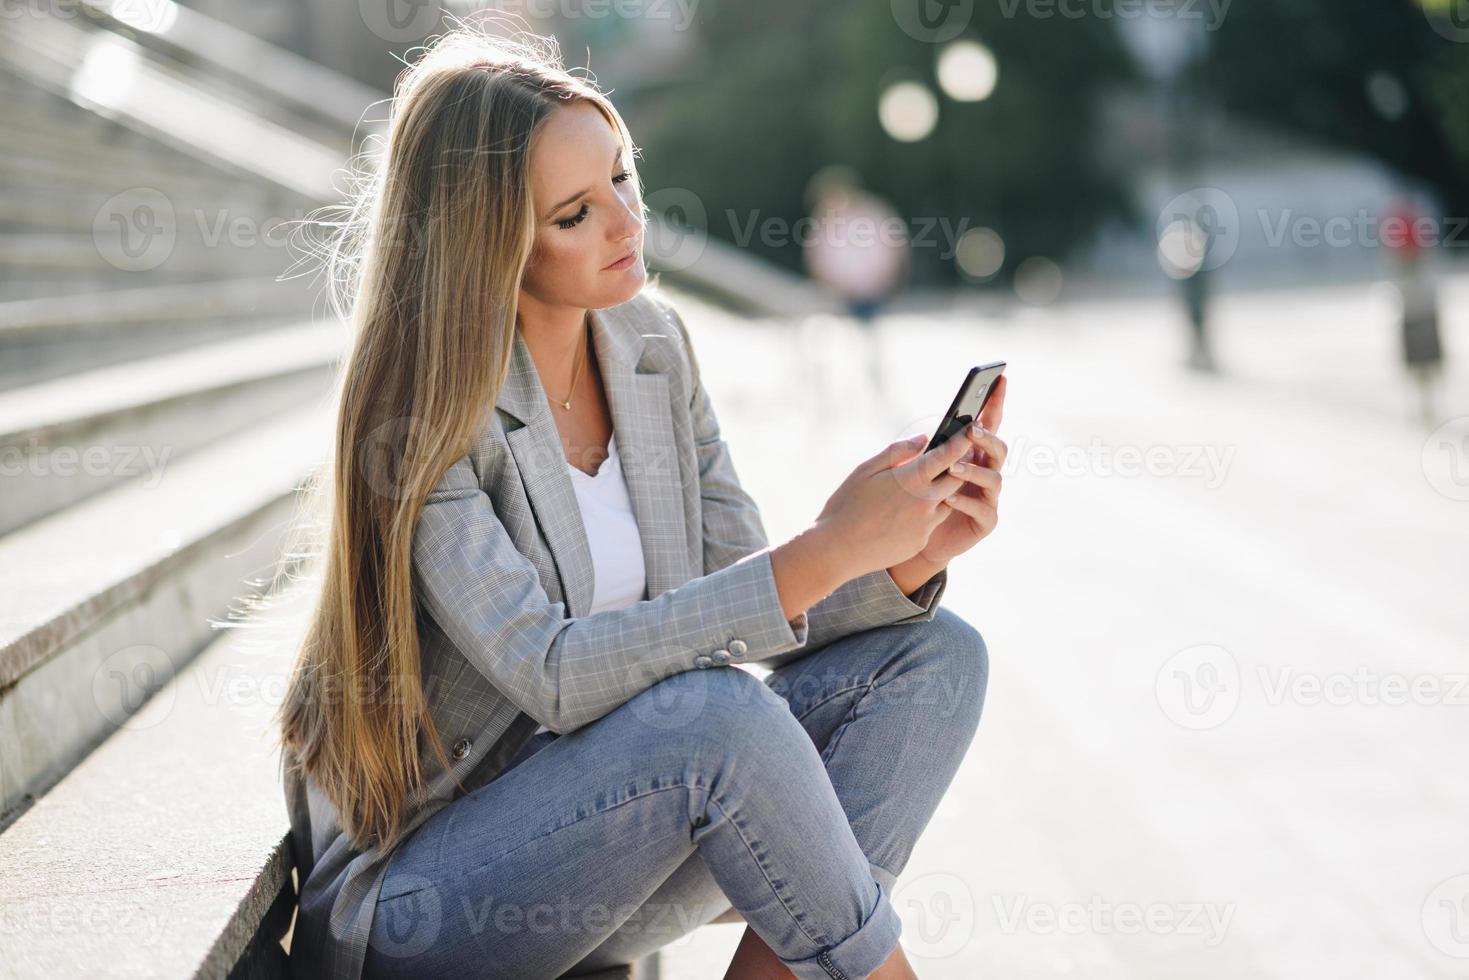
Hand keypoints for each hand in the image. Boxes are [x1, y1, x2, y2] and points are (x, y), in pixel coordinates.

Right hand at [813, 428, 973, 578]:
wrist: (838, 549)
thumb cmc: (847, 506)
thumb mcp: (866, 470)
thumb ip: (897, 452)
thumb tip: (922, 439)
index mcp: (912, 479)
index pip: (948, 456)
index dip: (960, 442)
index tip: (968, 434)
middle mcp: (926, 501)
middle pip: (957, 479)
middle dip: (958, 467)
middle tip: (952, 459)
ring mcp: (926, 524)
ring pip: (947, 502)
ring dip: (941, 492)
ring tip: (923, 488)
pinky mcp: (921, 541)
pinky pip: (931, 523)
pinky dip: (924, 514)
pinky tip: (903, 515)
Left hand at [919, 374, 1007, 565]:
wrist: (919, 539)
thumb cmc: (920, 500)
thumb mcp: (921, 472)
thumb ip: (929, 453)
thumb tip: (928, 436)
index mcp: (973, 455)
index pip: (988, 424)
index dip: (996, 402)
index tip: (1001, 378)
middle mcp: (985, 472)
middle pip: (998, 449)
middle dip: (987, 438)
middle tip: (972, 430)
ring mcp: (988, 497)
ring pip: (994, 479)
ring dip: (974, 471)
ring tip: (952, 468)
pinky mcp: (985, 521)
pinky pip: (983, 510)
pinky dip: (965, 503)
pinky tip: (948, 500)